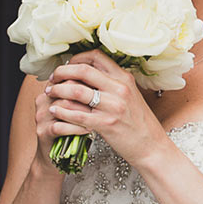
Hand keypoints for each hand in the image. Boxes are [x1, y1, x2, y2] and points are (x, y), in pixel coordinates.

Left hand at [39, 50, 166, 163]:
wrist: (151, 147)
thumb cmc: (140, 123)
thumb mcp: (130, 96)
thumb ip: (112, 83)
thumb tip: (87, 73)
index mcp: (125, 78)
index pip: (96, 56)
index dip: (76, 58)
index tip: (67, 65)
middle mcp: (119, 89)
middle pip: (82, 70)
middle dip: (62, 72)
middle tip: (52, 79)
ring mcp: (113, 106)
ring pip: (76, 91)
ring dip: (58, 91)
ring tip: (50, 94)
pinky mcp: (106, 124)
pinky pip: (76, 114)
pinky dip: (62, 111)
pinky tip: (55, 111)